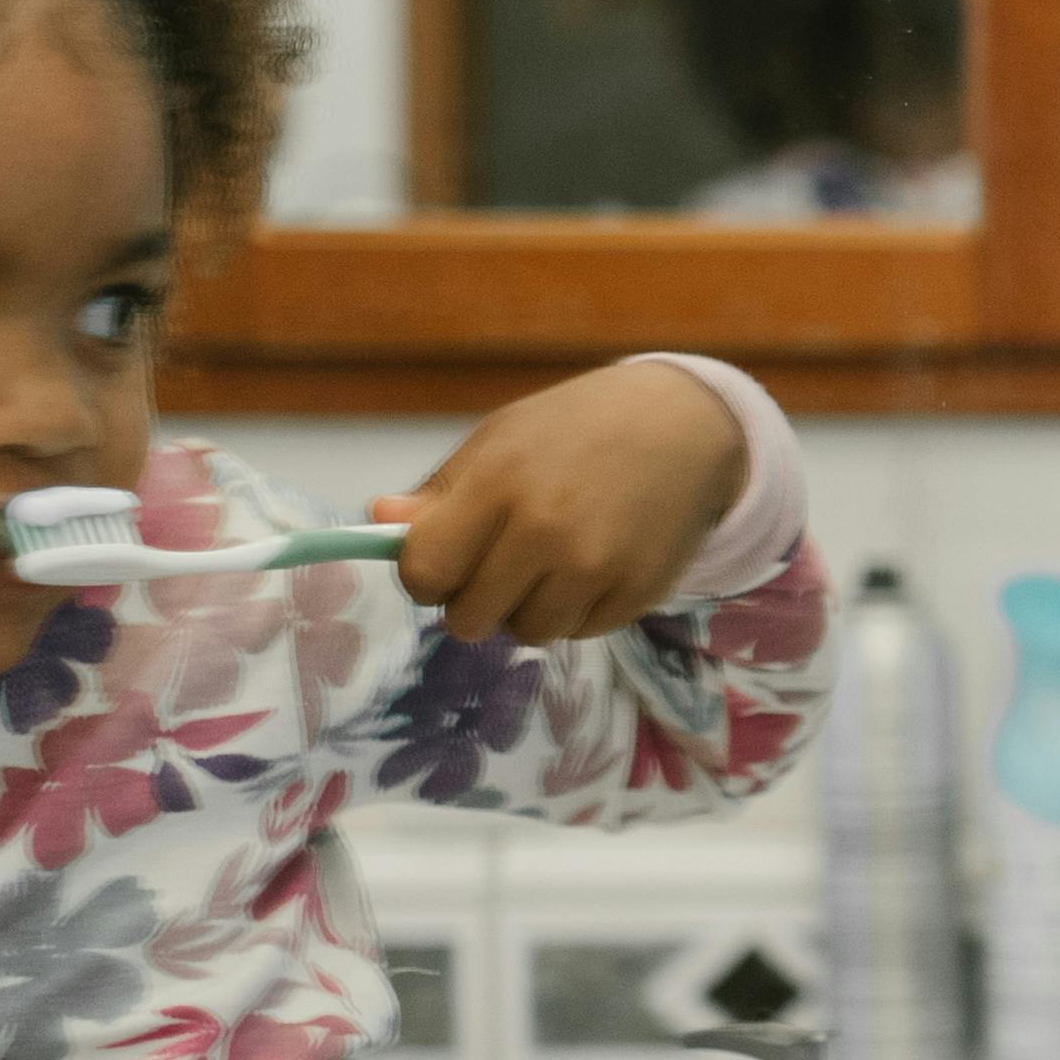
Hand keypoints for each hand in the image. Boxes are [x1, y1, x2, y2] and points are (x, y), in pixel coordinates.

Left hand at [384, 359, 754, 641]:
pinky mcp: (637, 594)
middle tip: (500, 562)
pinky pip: (578, 633)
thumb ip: (438, 493)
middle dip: (474, 599)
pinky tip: (593, 563)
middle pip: (469, 621)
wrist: (682, 425)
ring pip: (527, 634)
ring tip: (551, 561)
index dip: (423, 576)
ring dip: (527, 609)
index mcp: (499, 485)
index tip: (442, 562)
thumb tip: (378, 523)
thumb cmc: (575, 427)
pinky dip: (576, 610)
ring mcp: (596, 568)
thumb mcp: (499, 440)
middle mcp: (546, 533)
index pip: (424, 574)